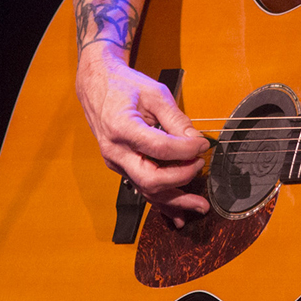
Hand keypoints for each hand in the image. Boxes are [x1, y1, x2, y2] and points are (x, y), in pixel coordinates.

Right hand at [75, 45, 209, 225]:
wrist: (97, 86)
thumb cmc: (124, 86)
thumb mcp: (154, 93)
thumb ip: (176, 118)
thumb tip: (196, 140)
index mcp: (121, 128)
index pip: (159, 148)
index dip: (186, 149)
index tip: (203, 144)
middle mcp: (115, 151)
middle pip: (150, 178)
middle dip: (181, 180)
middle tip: (201, 167)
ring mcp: (116, 162)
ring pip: (146, 190)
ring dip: (175, 201)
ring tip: (200, 206)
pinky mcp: (121, 167)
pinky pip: (142, 189)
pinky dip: (162, 202)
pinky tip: (179, 214)